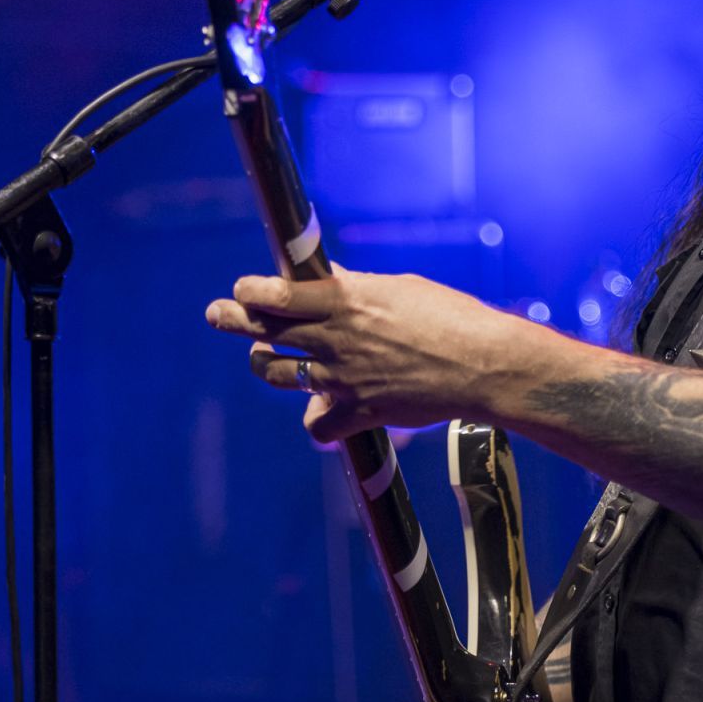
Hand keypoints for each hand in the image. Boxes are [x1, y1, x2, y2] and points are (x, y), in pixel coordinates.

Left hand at [205, 264, 533, 442]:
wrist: (484, 366)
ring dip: (266, 364)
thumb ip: (355, 287)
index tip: (243, 288)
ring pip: (276, 374)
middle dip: (231, 319)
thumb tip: (327, 276)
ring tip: (267, 358)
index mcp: (345, 300)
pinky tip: (322, 409)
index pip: (274, 295)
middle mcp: (335, 339)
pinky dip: (316, 417)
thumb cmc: (450, 316)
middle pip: (262, 331)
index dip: (250, 291)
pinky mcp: (359, 412)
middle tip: (217, 313)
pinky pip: (315, 424)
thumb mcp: (399, 289)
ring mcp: (343, 379)